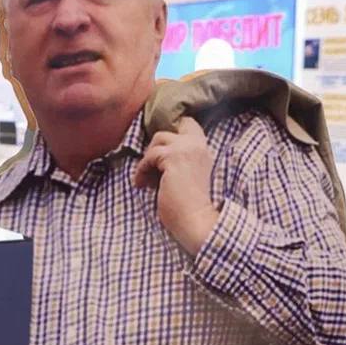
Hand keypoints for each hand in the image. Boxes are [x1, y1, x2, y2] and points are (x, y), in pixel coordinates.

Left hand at [132, 117, 219, 254]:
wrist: (196, 221)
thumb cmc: (188, 205)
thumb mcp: (185, 174)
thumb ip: (176, 159)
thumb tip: (154, 152)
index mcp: (203, 150)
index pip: (188, 123)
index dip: (171, 131)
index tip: (158, 151)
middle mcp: (198, 145)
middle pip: (168, 130)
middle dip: (155, 148)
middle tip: (152, 169)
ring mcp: (186, 149)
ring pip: (158, 139)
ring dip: (148, 159)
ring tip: (147, 179)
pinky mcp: (174, 158)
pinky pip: (149, 156)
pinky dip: (142, 170)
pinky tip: (143, 185)